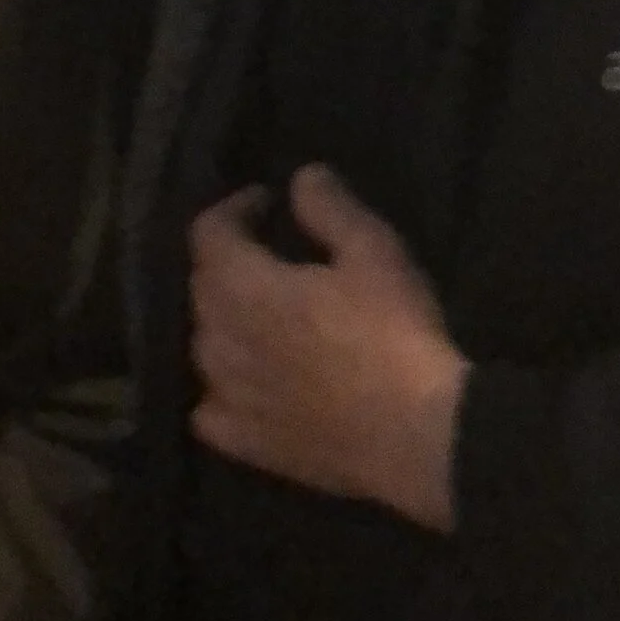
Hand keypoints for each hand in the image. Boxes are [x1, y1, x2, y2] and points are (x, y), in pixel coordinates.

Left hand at [189, 165, 466, 528]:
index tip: (265, 202)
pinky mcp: (244, 442)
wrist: (417, 437)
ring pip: (204, 347)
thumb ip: (329, 210)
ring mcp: (226, 396)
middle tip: (267, 255)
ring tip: (261, 318)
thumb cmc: (395, 336)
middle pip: (202, 288)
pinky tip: (247, 386)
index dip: (233, 209)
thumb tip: (301, 178)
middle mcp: (219, 339)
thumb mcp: (374, 254)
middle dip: (227, 263)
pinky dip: (221, 390)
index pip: (209, 232)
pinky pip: (209, 410)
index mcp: (243, 286)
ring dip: (224, 323)